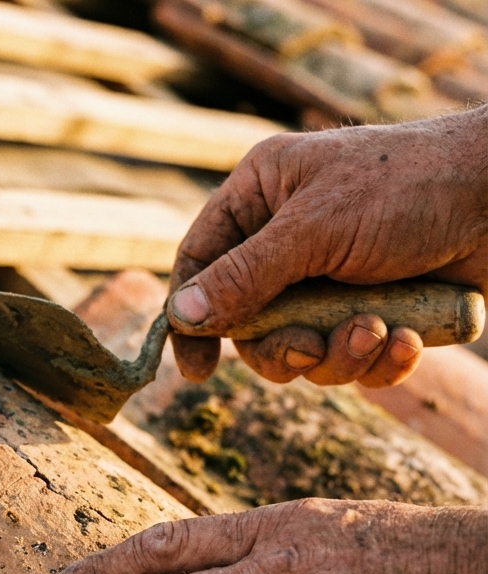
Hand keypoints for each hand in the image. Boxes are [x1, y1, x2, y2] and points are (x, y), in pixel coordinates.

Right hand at [167, 106, 487, 386]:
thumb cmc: (411, 186)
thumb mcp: (315, 228)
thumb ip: (245, 275)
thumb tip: (180, 315)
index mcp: (262, 198)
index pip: (200, 262)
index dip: (191, 318)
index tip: (196, 369)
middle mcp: (289, 241)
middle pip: (249, 324)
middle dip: (283, 348)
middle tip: (309, 349)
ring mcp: (332, 279)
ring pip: (301, 350)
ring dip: (337, 355)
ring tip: (376, 331)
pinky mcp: (374, 309)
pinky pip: (352, 360)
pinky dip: (378, 360)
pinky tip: (405, 338)